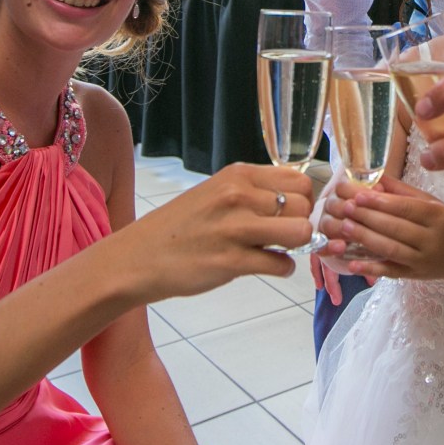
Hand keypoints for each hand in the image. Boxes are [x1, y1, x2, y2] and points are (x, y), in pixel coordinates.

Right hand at [114, 163, 313, 301]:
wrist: (140, 258)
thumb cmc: (180, 226)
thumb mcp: (215, 192)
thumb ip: (252, 192)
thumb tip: (295, 201)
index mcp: (237, 175)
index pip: (299, 180)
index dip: (302, 200)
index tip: (289, 213)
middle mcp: (238, 196)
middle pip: (303, 206)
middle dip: (299, 224)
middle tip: (281, 236)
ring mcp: (235, 229)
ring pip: (299, 232)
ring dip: (294, 246)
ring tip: (276, 250)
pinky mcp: (232, 262)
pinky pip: (281, 264)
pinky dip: (280, 268)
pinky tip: (264, 266)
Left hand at [317, 177, 443, 279]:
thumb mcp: (431, 202)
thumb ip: (402, 191)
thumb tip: (375, 177)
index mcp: (437, 216)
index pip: (406, 208)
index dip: (381, 203)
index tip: (358, 196)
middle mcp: (432, 239)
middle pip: (396, 228)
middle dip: (368, 218)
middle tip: (346, 209)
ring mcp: (423, 260)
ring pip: (391, 249)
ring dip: (366, 239)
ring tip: (345, 228)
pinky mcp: (415, 276)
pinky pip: (391, 272)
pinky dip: (371, 269)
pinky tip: (352, 263)